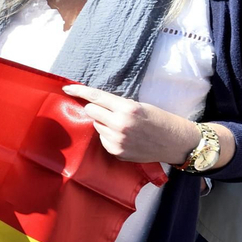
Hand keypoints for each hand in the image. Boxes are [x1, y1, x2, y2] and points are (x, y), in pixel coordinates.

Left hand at [63, 85, 202, 164]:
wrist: (175, 142)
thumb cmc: (159, 119)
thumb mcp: (139, 105)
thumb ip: (116, 104)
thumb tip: (92, 103)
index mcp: (127, 109)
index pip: (96, 97)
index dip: (79, 91)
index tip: (66, 88)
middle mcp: (120, 125)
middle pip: (91, 111)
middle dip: (96, 108)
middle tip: (109, 110)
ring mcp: (117, 141)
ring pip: (96, 125)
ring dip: (103, 123)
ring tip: (123, 125)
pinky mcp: (116, 152)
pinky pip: (102, 139)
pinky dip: (108, 136)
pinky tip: (125, 137)